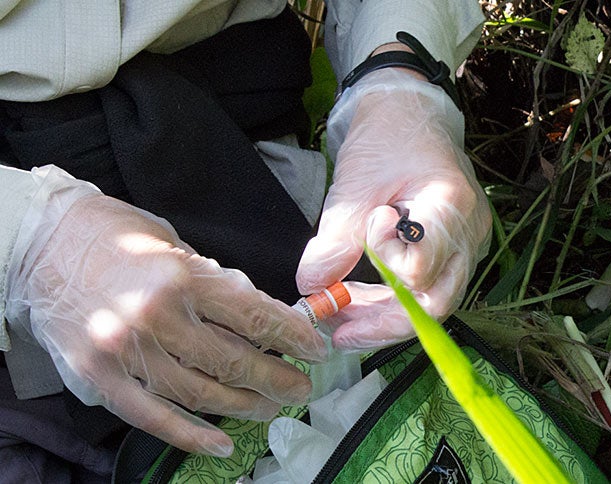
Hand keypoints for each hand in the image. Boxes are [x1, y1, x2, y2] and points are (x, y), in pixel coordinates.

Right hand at [7, 192, 326, 456]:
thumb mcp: (176, 245)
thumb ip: (218, 282)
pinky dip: (191, 436)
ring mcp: (127, 353)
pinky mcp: (100, 379)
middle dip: (279, 379)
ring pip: (201, 394)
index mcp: (182, 277)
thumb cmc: (113, 238)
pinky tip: (222, 443)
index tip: (315, 349)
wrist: (40, 247)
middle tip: (303, 387)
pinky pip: (154, 417)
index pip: (255, 318)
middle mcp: (156, 318)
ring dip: (245, 407)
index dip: (293, 338)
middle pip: (235, 362)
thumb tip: (261, 316)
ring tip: (271, 407)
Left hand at [296, 69, 490, 349]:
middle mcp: (470, 232)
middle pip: (436, 303)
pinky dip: (394, 300)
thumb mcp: (354, 181)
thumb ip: (335, 238)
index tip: (366, 228)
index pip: (421, 268)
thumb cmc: (388, 138)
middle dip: (383, 322)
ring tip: (341, 313)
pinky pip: (429, 289)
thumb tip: (312, 287)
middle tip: (337, 326)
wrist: (410, 115)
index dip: (385, 264)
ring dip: (385, 315)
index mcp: (451, 205)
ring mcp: (467, 244)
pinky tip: (360, 299)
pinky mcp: (454, 251)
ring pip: (432, 303)